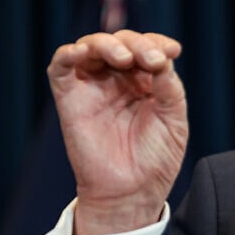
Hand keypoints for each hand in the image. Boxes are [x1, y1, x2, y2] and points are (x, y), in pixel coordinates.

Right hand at [48, 30, 187, 234]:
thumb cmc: (156, 159)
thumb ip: (169, 88)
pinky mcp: (69, 98)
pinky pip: (60, 67)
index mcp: (145, 82)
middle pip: (121, 43)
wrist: (131, 191)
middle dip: (138, 44)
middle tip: (152, 60)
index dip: (158, 43)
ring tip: (125, 58)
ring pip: (91, 47)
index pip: (148, 49)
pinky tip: (81, 52)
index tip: (172, 51)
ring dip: (107, 44)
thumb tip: (162, 59)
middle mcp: (118, 80)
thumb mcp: (174, 120)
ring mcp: (93, 87)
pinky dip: (68, 53)